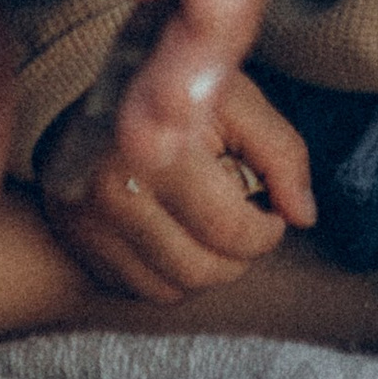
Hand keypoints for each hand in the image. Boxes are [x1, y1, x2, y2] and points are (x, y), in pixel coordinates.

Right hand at [42, 68, 315, 303]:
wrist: (96, 87)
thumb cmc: (178, 95)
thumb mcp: (236, 100)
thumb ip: (281, 154)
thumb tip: (303, 216)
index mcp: (157, 147)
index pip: (227, 228)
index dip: (264, 232)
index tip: (271, 215)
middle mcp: (112, 189)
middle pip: (200, 270)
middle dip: (238, 256)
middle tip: (244, 223)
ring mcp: (86, 220)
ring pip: (171, 289)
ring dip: (205, 268)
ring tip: (209, 225)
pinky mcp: (74, 241)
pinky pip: (138, 290)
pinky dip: (168, 273)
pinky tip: (174, 231)